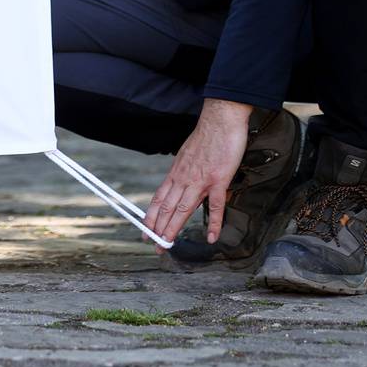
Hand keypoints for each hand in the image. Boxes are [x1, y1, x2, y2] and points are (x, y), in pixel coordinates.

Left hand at [143, 98, 252, 246]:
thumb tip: (182, 184)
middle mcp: (183, 178)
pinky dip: (213, 223)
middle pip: (167, 208)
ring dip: (173, 228)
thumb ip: (184, 172)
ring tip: (167, 244)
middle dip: (158, 228)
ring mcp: (200, 180)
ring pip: (183, 209)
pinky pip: (215, 206)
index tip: (145, 230)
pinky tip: (212, 237)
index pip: (159, 199)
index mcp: (176, 173)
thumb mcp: (187, 156)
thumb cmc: (207, 137)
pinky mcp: (218, 180)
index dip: (151, 216)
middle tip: (153, 245)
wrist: (220, 120)